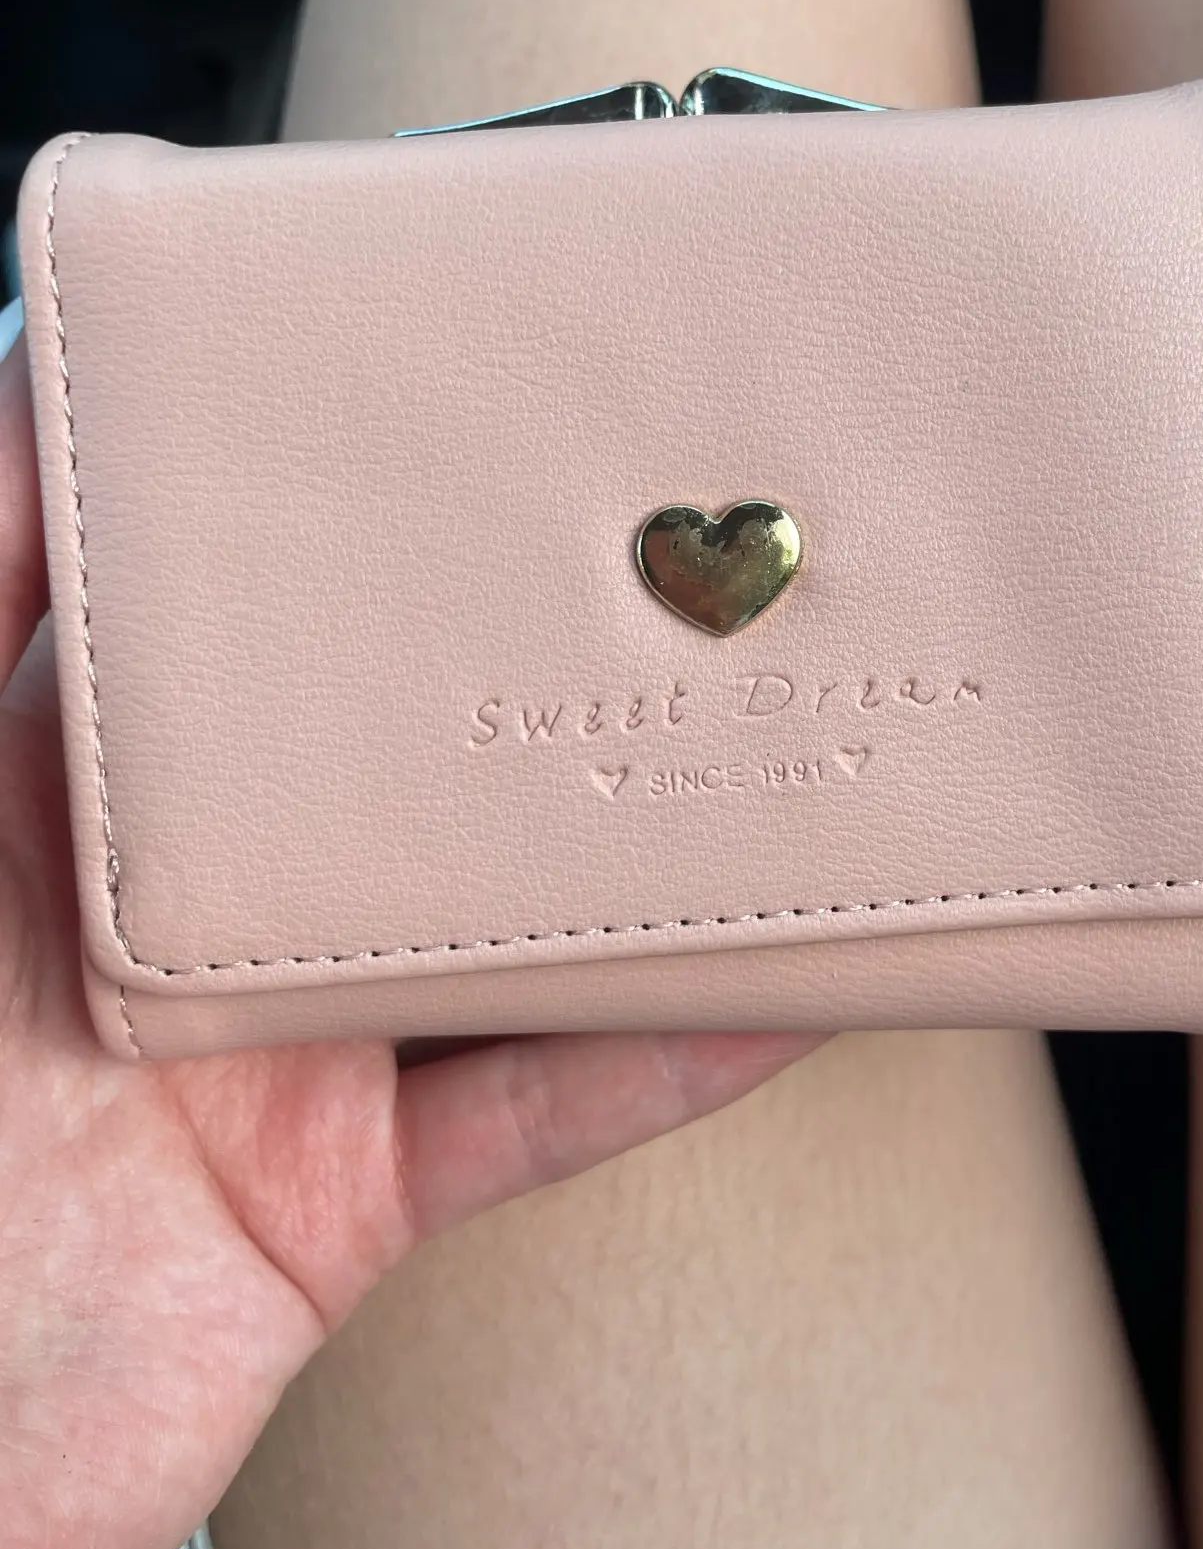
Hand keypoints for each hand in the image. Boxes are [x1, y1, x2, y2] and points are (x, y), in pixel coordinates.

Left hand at [0, 337, 821, 1548]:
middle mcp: (195, 897)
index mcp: (77, 780)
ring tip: (767, 744)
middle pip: (409, 761)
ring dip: (636, 854)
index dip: (362, 519)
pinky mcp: (346, 1189)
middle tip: (681, 565)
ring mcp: (281, 1045)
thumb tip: (33, 358)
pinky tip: (781, 977)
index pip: (250, 612)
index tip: (484, 420)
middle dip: (535, 672)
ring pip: (505, 921)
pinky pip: (542, 1105)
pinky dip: (671, 1050)